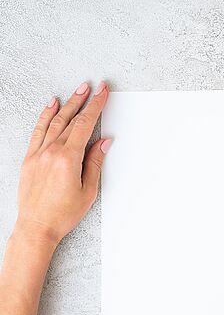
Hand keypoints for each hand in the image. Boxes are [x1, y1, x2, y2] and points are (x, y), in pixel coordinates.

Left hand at [15, 81, 111, 246]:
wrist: (36, 227)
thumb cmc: (62, 214)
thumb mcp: (88, 191)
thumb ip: (94, 164)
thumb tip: (102, 144)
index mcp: (67, 159)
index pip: (84, 125)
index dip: (95, 107)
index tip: (102, 93)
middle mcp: (50, 152)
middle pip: (69, 119)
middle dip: (82, 100)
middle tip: (92, 87)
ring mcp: (38, 154)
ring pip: (53, 122)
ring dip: (66, 104)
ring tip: (76, 92)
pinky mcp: (29, 158)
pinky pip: (38, 131)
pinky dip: (45, 116)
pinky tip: (51, 106)